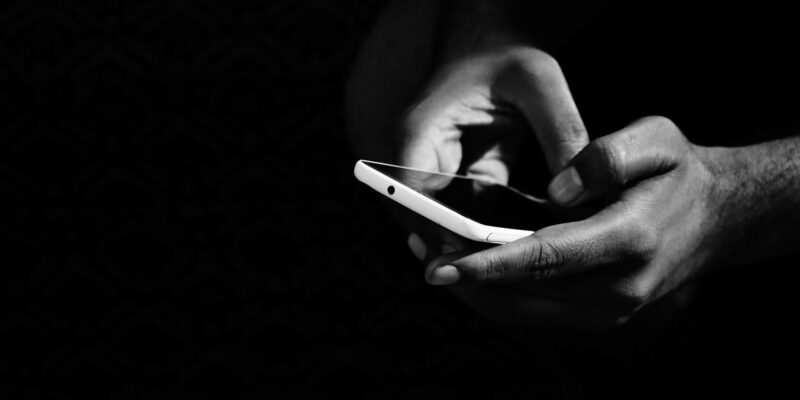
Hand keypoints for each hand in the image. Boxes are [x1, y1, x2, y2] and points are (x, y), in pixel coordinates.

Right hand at [396, 46, 587, 253]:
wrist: (491, 46)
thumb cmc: (506, 54)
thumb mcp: (538, 81)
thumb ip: (560, 130)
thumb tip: (578, 191)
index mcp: (419, 134)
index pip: (412, 196)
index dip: (439, 230)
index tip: (478, 258)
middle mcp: (420, 161)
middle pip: (427, 222)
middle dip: (463, 250)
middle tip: (510, 278)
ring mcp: (440, 176)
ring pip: (449, 228)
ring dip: (480, 249)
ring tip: (524, 273)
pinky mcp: (465, 184)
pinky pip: (473, 222)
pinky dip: (497, 237)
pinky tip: (533, 250)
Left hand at [424, 116, 722, 328]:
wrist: (716, 218)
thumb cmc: (679, 174)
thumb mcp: (658, 139)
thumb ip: (608, 156)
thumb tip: (557, 191)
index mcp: (628, 241)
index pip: (543, 258)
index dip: (487, 263)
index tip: (440, 264)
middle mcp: (618, 289)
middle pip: (524, 294)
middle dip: (467, 279)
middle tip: (420, 251)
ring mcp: (611, 311)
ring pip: (524, 312)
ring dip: (477, 291)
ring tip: (434, 258)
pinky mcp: (601, 316)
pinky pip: (537, 313)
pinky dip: (500, 295)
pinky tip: (473, 270)